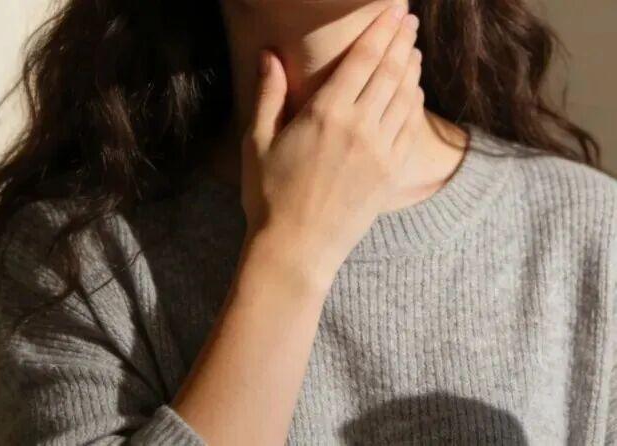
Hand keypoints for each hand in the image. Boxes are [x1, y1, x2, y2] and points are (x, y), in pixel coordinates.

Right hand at [241, 7, 423, 273]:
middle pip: (390, 70)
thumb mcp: (256, 143)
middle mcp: (359, 127)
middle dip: (401, 38)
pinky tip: (413, 91)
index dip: (381, 28)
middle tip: (408, 19)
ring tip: (412, 47)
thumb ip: (268, 95)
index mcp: (325, 114)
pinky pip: (410, 127)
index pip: (363, 58)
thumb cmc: (268, 197)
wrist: (297, 249)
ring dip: (411, 66)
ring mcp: (380, 151)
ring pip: (405, 96)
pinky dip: (414, 102)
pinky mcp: (391, 173)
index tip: (394, 9)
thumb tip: (269, 56)